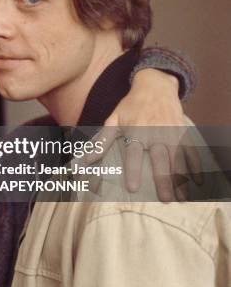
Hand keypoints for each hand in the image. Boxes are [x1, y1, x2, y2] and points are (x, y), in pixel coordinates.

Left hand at [85, 69, 201, 200]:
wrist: (155, 86)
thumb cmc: (130, 106)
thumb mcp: (113, 119)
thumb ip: (102, 140)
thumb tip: (87, 159)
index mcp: (136, 131)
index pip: (134, 154)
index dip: (133, 171)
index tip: (133, 188)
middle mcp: (155, 133)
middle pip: (160, 160)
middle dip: (163, 180)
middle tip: (165, 200)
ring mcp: (172, 133)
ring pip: (177, 159)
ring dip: (180, 178)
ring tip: (181, 198)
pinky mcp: (183, 132)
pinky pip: (191, 150)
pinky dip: (196, 166)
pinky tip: (199, 182)